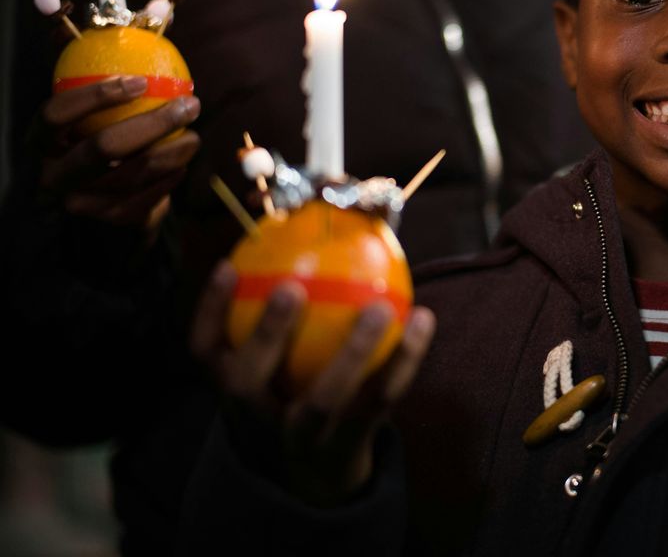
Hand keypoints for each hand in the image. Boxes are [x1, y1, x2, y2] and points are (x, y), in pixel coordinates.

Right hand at [38, 76, 199, 230]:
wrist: (99, 197)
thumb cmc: (93, 134)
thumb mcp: (82, 106)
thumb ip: (78, 67)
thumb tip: (67, 18)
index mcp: (40, 141)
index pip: (56, 114)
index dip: (95, 96)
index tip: (141, 81)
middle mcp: (53, 173)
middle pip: (103, 146)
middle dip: (154, 123)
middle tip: (190, 105)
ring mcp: (79, 200)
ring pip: (133, 174)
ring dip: (173, 152)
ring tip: (193, 136)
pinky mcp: (107, 219)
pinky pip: (146, 199)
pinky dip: (169, 180)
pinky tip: (183, 164)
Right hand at [191, 261, 435, 504]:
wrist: (320, 478)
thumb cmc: (297, 394)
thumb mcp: (276, 367)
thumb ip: (284, 311)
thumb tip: (310, 229)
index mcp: (234, 390)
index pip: (203, 350)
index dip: (208, 310)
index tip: (227, 265)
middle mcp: (257, 418)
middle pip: (246, 382)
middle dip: (264, 335)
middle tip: (290, 288)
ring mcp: (303, 439)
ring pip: (323, 400)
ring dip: (352, 352)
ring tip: (379, 307)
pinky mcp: (350, 445)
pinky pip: (380, 399)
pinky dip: (404, 360)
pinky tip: (424, 317)